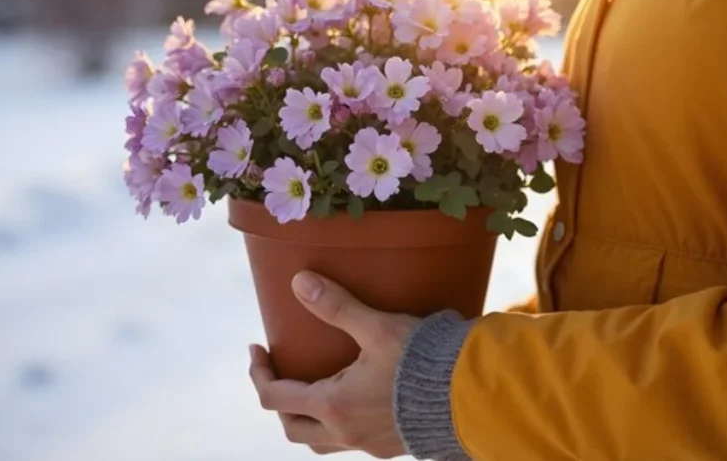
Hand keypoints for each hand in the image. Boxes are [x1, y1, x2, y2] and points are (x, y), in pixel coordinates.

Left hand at [249, 271, 420, 457]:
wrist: (469, 397)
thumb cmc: (422, 362)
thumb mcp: (377, 328)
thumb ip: (337, 306)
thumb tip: (299, 282)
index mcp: (334, 405)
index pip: (275, 397)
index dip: (259, 372)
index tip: (257, 349)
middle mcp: (346, 433)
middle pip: (293, 428)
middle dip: (279, 401)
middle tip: (280, 371)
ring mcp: (369, 444)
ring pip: (321, 442)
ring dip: (308, 419)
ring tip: (313, 389)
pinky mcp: (392, 446)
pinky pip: (352, 441)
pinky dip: (340, 424)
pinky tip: (355, 399)